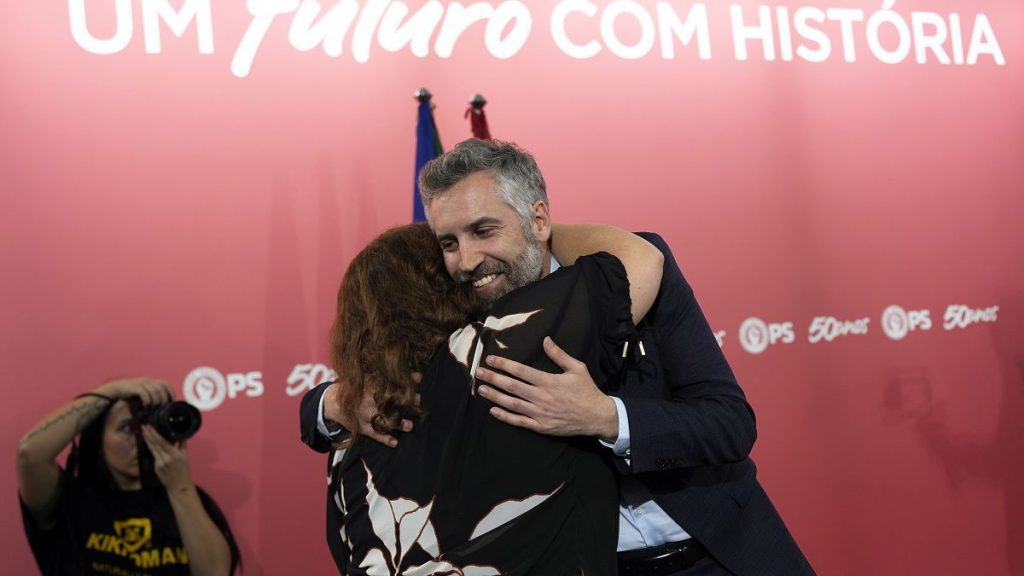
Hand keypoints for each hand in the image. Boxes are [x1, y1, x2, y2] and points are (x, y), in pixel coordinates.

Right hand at [96, 377, 172, 405]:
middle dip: (164, 399)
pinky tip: (145, 407)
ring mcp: (141, 383)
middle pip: (163, 388)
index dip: (171, 393)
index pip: (166, 384)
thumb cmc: (129, 393)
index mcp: (151, 381)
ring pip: (155, 392)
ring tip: (152, 410)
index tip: (171, 403)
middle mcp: (148, 380)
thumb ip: (151, 395)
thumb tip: (161, 405)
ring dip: (156, 402)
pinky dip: (147, 402)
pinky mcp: (135, 387)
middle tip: (162, 409)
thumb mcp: (142, 392)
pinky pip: (145, 394)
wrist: (113, 389)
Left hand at [141, 425, 192, 492]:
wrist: (179, 485)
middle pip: (155, 444)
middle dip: (148, 434)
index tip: (150, 427)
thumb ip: (183, 444)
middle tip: (144, 426)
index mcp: (174, 454)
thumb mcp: (186, 455)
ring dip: (147, 440)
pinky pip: (154, 455)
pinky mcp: (156, 467)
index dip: (155, 434)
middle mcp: (165, 458)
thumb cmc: (184, 469)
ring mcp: (159, 463)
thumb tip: (181, 434)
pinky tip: (148, 442)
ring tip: (143, 432)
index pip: (162, 442)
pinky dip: (151, 447)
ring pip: (152, 449)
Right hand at [325, 375, 419, 447]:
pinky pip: (374, 435)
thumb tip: (408, 372)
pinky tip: (395, 443)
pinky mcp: (362, 427)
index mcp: (368, 386)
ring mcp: (364, 415)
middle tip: (418, 399)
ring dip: (397, 423)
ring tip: (410, 426)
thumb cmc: (353, 388)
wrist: (330, 403)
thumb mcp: (364, 378)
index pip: (389, 381)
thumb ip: (382, 375)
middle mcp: (367, 401)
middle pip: (388, 400)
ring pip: (382, 420)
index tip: (419, 377)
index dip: (404, 380)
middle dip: (404, 400)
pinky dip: (384, 439)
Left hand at [475, 337, 617, 439]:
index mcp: (549, 381)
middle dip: (493, 378)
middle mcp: (541, 397)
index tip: (490, 360)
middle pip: (512, 386)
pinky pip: (520, 422)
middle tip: (478, 373)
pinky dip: (506, 417)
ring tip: (481, 389)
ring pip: (512, 404)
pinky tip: (493, 411)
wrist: (597, 417)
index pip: (521, 371)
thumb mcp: (577, 368)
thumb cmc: (587, 390)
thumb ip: (559, 355)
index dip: (504, 365)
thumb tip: (545, 340)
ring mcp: (540, 413)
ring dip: (495, 396)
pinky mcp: (541, 427)